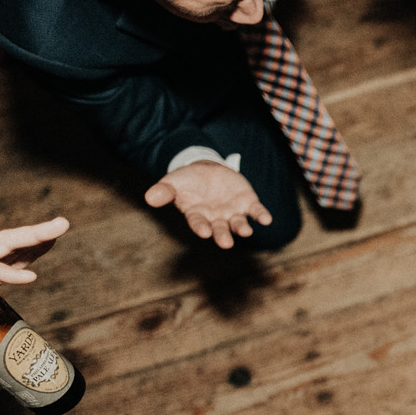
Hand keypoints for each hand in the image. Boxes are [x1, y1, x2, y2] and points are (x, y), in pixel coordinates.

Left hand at [0, 216, 71, 375]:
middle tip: (60, 224)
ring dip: (35, 238)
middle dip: (31, 234)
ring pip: (9, 248)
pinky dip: (30, 251)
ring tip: (60, 228)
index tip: (30, 278)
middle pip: (0, 243)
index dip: (4, 273)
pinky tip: (47, 244)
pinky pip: (10, 259)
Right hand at [144, 161, 271, 248]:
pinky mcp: (247, 204)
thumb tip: (149, 197)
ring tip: (245, 232)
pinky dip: (261, 216)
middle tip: (225, 243)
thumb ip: (164, 191)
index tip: (204, 232)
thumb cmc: (188, 181)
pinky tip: (266, 219)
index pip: (199, 223)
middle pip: (220, 229)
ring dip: (242, 228)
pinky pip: (256, 212)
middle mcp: (216, 219)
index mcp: (198, 216)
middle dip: (222, 236)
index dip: (201, 227)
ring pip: (238, 223)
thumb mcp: (173, 182)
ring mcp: (233, 212)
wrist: (208, 171)